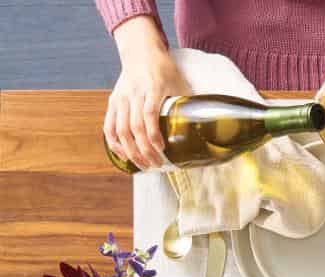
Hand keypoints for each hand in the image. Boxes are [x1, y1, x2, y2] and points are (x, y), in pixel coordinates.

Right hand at [105, 16, 189, 170]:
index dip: (154, 134)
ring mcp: (121, 98)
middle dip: (144, 149)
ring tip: (143, 165)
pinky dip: (114, 142)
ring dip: (130, 150)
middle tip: (156, 165)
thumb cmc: (164, 70)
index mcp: (152, 88)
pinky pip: (109, 125)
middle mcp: (133, 94)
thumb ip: (188, 104)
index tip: (163, 149)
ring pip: (120, 129)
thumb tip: (205, 126)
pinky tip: (123, 155)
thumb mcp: (180, 83)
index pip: (149, 114)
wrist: (141, 52)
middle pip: (134, 127)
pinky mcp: (113, 102)